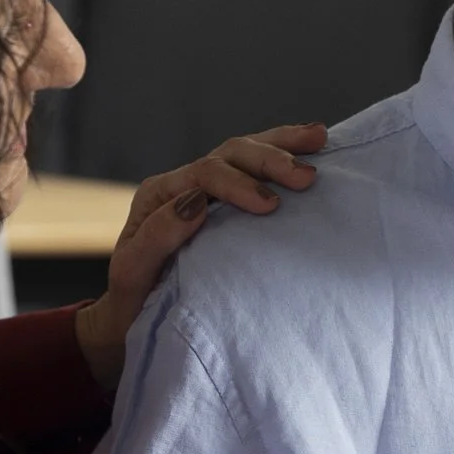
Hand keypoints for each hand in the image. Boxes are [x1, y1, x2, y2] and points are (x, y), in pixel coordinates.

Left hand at [70, 124, 324, 385]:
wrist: (136, 316)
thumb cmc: (135, 300)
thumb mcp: (134, 273)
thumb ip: (157, 237)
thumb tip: (197, 203)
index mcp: (159, 195)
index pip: (204, 174)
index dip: (239, 184)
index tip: (270, 205)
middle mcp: (183, 185)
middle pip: (230, 154)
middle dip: (269, 159)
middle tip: (305, 177)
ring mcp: (206, 190)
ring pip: (245, 152)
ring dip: (282, 144)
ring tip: (319, 137)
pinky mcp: (227, 203)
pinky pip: (255, 170)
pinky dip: (283, 153)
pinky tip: (313, 146)